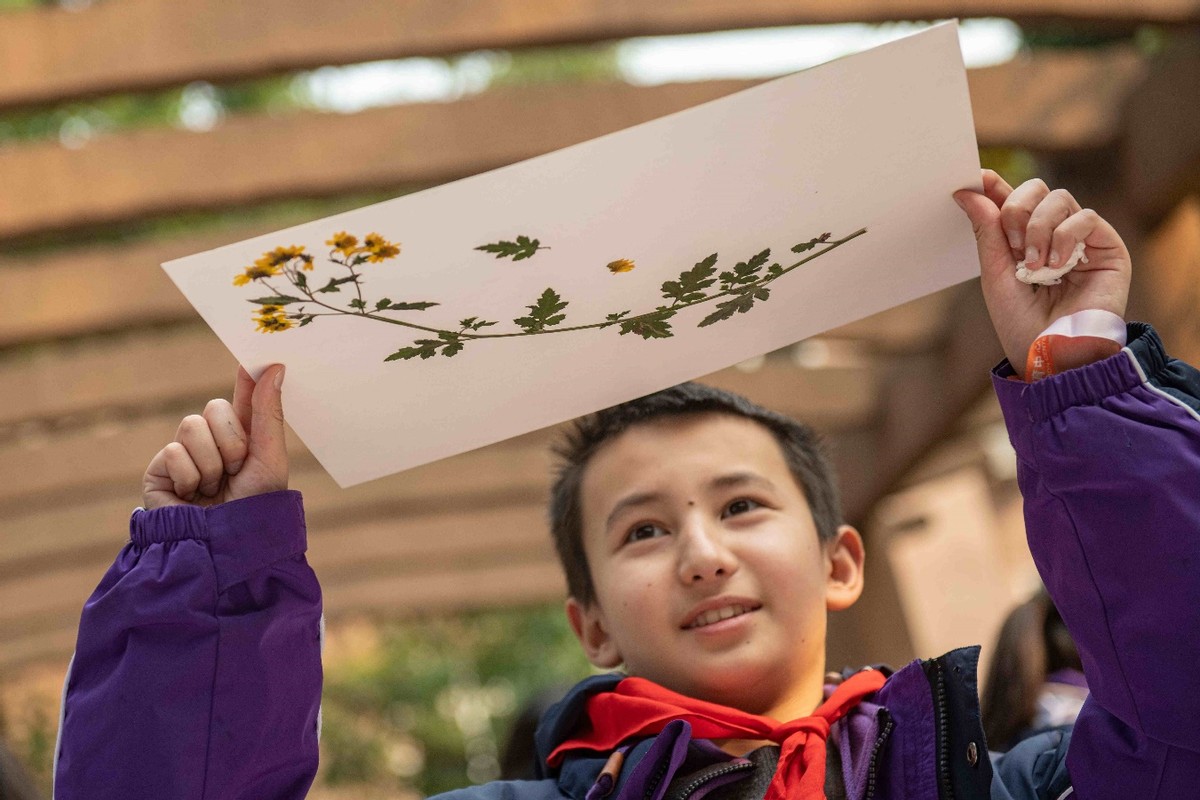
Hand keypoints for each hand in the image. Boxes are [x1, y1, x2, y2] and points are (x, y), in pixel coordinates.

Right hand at [142, 364, 288, 508]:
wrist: (225, 545)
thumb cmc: (255, 506)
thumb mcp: (269, 457)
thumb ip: (267, 411)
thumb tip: (275, 367)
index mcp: (244, 438)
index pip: (242, 399)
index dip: (246, 379)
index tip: (253, 357)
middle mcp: (213, 442)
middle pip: (213, 407)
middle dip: (231, 440)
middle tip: (236, 470)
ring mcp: (184, 455)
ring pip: (191, 426)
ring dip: (211, 462)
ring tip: (215, 488)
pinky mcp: (160, 471)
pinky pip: (173, 451)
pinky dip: (190, 476)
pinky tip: (193, 497)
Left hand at [954, 170, 1130, 368]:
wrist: (1054, 356)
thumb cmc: (1022, 325)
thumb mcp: (995, 276)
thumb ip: (986, 233)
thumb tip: (969, 191)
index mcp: (1022, 242)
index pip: (1009, 201)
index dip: (994, 186)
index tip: (975, 179)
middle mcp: (1051, 235)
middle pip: (1035, 189)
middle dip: (1016, 209)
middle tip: (1011, 243)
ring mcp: (1080, 239)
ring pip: (1059, 198)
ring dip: (1038, 229)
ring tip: (1036, 265)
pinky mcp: (1107, 247)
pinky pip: (1085, 217)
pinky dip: (1065, 238)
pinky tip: (1058, 266)